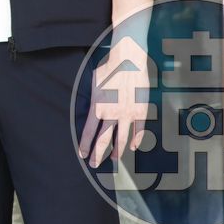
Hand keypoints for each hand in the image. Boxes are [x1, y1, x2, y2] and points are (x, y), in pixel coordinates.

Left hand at [78, 36, 151, 166]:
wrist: (128, 59)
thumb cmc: (109, 67)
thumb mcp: (93, 82)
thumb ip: (94, 98)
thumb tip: (93, 107)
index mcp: (97, 106)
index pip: (88, 132)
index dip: (85, 145)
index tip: (82, 154)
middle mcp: (112, 114)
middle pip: (104, 140)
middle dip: (98, 154)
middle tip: (94, 164)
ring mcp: (127, 114)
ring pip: (121, 139)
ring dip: (117, 152)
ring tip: (114, 160)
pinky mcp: (141, 111)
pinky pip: (139, 131)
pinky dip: (135, 140)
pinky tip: (132, 147)